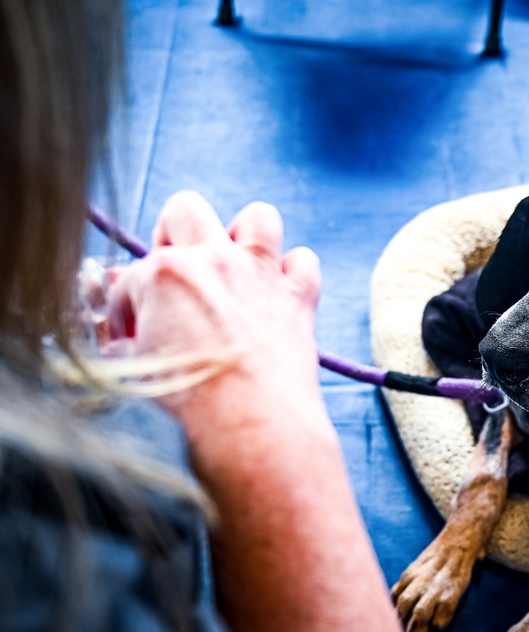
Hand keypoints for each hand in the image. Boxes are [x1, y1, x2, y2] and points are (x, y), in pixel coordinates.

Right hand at [108, 190, 326, 454]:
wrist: (251, 422)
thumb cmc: (190, 399)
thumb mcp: (137, 366)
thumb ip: (127, 337)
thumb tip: (123, 332)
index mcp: (163, 272)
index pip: (129, 278)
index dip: (127, 312)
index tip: (133, 338)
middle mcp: (214, 259)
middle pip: (184, 209)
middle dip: (173, 234)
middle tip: (176, 273)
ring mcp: (260, 273)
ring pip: (258, 216)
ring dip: (245, 236)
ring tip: (234, 266)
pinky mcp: (297, 295)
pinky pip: (304, 262)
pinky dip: (293, 274)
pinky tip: (278, 294)